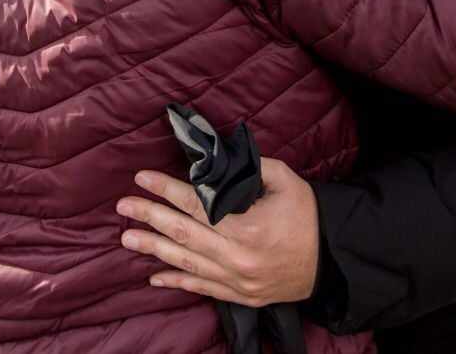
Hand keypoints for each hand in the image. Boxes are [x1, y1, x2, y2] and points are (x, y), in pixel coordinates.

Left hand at [115, 157, 318, 306]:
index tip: (142, 178)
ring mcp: (237, 281)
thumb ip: (251, 168)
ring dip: (153, 249)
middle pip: (182, 234)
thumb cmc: (307, 216)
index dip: (165, 189)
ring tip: (127, 238)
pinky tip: (154, 276)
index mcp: (246, 227)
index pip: (195, 205)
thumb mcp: (285, 181)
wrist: (332, 260)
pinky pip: (202, 289)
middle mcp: (236, 257)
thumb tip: (217, 159)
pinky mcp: (240, 295)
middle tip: (123, 206)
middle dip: (149, 217)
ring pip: (186, 263)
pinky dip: (177, 282)